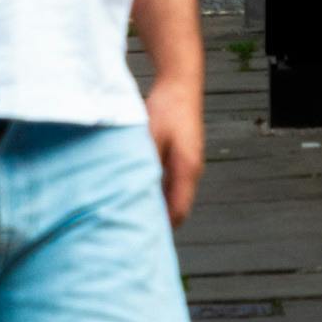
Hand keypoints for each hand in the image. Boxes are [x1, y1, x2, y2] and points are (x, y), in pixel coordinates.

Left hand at [143, 58, 204, 227]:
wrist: (180, 83)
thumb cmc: (166, 108)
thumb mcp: (150, 136)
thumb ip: (144, 164)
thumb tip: (130, 188)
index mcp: (187, 170)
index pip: (178, 212)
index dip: (162, 228)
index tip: (141, 238)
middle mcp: (191, 171)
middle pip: (177, 207)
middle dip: (158, 220)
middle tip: (132, 231)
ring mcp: (189, 164)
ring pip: (174, 195)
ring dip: (157, 205)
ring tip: (132, 214)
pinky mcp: (182, 156)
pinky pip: (171, 182)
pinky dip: (158, 191)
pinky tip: (139, 191)